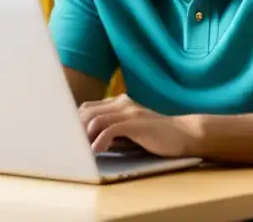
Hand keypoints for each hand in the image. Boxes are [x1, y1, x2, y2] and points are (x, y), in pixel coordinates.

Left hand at [80, 94, 200, 156]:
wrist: (184, 134)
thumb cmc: (155, 136)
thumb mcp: (130, 130)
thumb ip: (111, 129)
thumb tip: (87, 141)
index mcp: (119, 103)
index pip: (87, 108)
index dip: (74, 122)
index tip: (68, 137)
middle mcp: (122, 103)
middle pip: (87, 111)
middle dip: (76, 129)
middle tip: (71, 146)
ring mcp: (130, 112)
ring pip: (95, 119)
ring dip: (85, 136)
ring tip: (81, 150)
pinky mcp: (137, 123)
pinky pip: (111, 129)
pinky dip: (100, 140)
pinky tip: (98, 151)